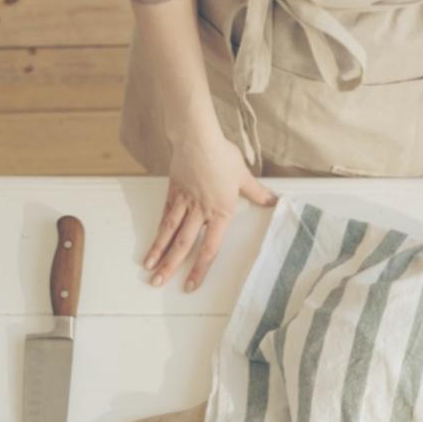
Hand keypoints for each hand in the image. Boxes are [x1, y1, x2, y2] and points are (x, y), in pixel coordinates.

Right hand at [144, 126, 275, 289]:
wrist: (197, 137)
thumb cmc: (221, 155)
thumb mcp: (243, 176)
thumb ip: (257, 193)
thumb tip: (273, 201)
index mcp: (220, 212)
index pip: (210, 248)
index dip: (200, 269)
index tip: (191, 284)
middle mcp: (200, 212)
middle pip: (184, 245)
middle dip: (171, 266)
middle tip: (159, 282)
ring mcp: (184, 203)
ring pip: (170, 233)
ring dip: (159, 252)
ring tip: (149, 268)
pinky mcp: (172, 193)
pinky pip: (165, 216)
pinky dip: (158, 231)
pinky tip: (152, 243)